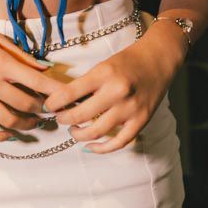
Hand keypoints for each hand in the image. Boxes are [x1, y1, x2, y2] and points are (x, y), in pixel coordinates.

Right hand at [0, 16, 62, 143]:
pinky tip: (9, 133)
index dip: (56, 92)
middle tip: (50, 109)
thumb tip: (45, 69)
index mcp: (1, 63)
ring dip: (26, 124)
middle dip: (43, 109)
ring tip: (34, 122)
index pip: (37, 81)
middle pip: (26, 104)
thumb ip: (21, 56)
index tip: (67, 98)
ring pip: (8, 120)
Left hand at [42, 30, 182, 153]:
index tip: (48, 106)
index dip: (54, 103)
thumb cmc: (128, 60)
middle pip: (81, 115)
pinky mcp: (142, 120)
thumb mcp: (104, 64)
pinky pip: (119, 142)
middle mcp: (118, 91)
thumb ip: (87, 83)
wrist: (159, 59)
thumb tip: (64, 103)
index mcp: (105, 73)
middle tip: (60, 118)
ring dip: (79, 135)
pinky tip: (91, 146)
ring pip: (96, 132)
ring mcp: (131, 108)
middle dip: (64, 119)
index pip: (70, 93)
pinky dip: (102, 148)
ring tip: (74, 130)